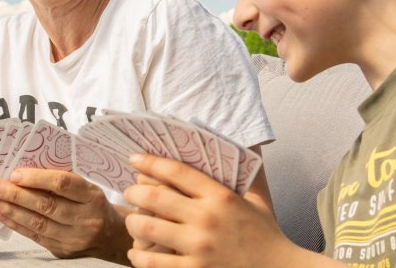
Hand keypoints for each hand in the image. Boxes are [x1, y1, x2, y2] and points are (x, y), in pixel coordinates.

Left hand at [0, 168, 132, 262]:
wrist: (110, 236)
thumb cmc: (93, 205)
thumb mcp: (87, 188)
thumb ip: (61, 180)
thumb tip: (24, 172)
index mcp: (92, 196)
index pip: (63, 184)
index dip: (37, 179)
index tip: (15, 174)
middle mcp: (85, 218)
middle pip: (47, 205)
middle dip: (17, 195)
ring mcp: (74, 238)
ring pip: (38, 223)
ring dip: (12, 211)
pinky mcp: (63, 250)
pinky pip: (35, 237)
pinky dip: (17, 225)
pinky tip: (3, 216)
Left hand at [123, 153, 316, 267]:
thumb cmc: (265, 233)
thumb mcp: (259, 199)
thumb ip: (250, 171)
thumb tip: (250, 141)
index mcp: (221, 196)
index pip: (177, 172)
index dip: (150, 162)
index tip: (135, 159)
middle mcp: (207, 219)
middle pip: (154, 198)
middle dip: (133, 192)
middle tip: (130, 192)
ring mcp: (199, 247)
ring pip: (147, 229)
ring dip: (133, 223)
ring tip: (132, 221)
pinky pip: (153, 263)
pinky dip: (138, 257)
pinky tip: (137, 252)